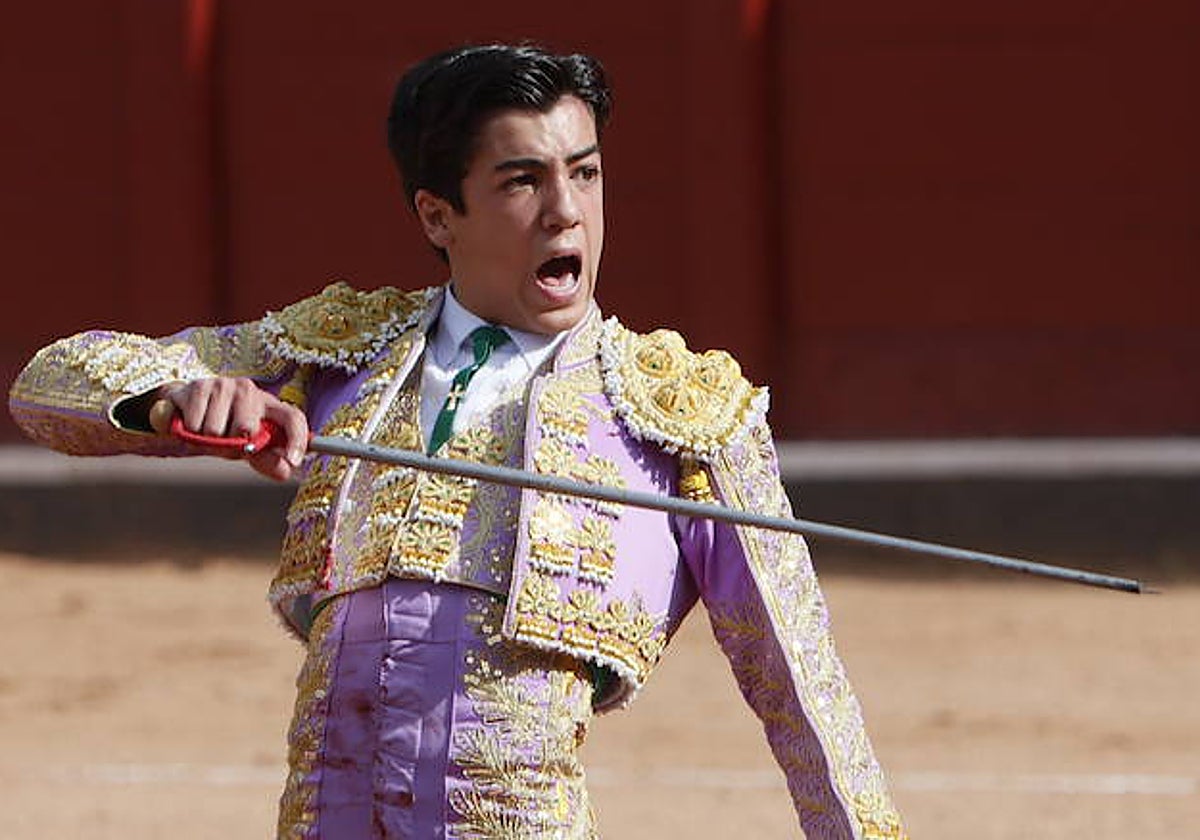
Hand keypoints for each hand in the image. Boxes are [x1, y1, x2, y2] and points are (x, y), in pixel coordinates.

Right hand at [148, 378, 308, 480]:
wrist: (186, 410)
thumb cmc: (225, 429)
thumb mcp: (248, 447)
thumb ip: (268, 460)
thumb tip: (285, 471)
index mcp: (268, 404)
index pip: (293, 418)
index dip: (297, 440)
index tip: (292, 460)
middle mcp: (249, 390)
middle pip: (246, 428)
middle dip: (232, 444)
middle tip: (226, 439)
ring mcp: (225, 385)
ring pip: (215, 430)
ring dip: (208, 439)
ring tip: (208, 430)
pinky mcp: (199, 386)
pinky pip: (194, 424)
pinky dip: (190, 432)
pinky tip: (193, 423)